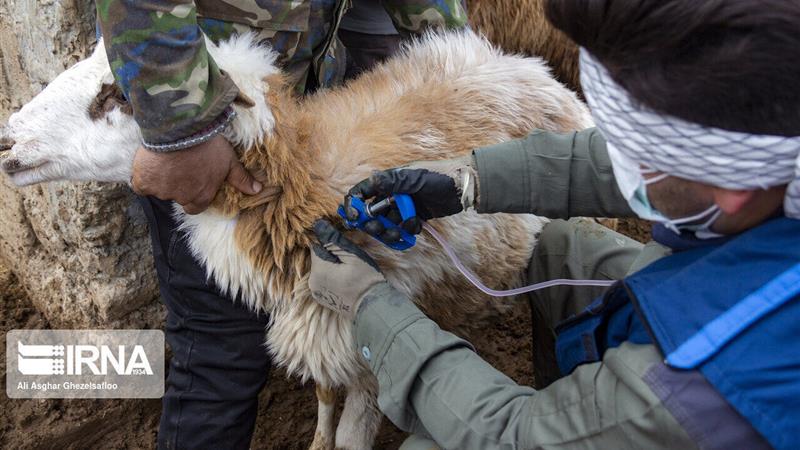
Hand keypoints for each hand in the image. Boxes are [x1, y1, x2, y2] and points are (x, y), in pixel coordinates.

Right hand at [131, 135, 261, 213]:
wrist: (180, 130)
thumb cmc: (208, 146)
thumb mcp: (229, 161)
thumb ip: (241, 179)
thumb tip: (258, 190)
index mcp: (201, 197)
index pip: (196, 207)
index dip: (194, 195)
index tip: (192, 181)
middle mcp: (180, 198)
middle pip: (177, 197)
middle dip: (177, 186)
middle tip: (179, 167)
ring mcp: (160, 191)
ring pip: (158, 189)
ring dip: (161, 178)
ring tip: (167, 160)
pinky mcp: (143, 181)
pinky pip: (140, 184)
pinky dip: (142, 176)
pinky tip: (149, 164)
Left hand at [308, 220, 385, 318]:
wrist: (374, 307)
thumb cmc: (366, 280)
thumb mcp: (353, 255)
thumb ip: (334, 240)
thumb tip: (319, 225)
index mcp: (318, 271)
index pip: (316, 246)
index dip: (329, 242)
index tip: (343, 246)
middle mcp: (312, 283)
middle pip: (318, 258)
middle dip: (330, 255)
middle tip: (349, 259)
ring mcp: (317, 292)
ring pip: (321, 269)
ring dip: (331, 265)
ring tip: (348, 270)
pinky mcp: (323, 298)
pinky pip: (323, 280)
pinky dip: (331, 276)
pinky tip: (345, 279)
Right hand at [344, 154, 475, 241]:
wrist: (463, 187)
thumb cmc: (440, 176)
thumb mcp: (416, 178)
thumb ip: (393, 181)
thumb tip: (371, 179)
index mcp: (390, 181)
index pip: (363, 191)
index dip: (354, 204)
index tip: (354, 218)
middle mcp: (393, 194)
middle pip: (372, 212)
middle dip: (372, 223)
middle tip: (377, 229)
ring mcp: (404, 206)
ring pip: (387, 223)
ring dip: (389, 230)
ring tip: (398, 233)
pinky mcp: (414, 216)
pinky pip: (403, 227)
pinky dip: (406, 230)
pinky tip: (417, 225)